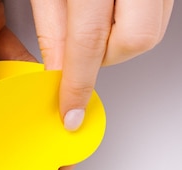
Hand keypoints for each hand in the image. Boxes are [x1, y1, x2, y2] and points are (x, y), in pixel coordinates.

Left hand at [31, 0, 173, 132]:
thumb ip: (52, 28)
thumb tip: (55, 72)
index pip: (88, 43)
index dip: (76, 84)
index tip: (70, 113)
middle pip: (133, 42)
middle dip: (104, 59)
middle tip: (81, 54)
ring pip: (150, 33)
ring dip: (118, 43)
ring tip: (95, 24)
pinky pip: (157, 17)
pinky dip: (131, 26)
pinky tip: (111, 16)